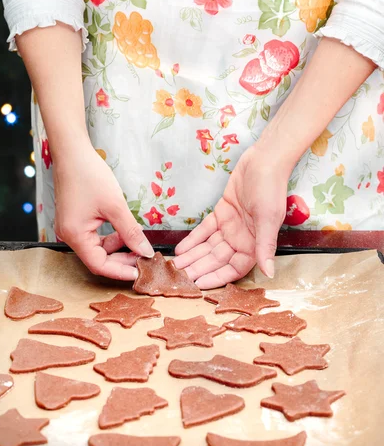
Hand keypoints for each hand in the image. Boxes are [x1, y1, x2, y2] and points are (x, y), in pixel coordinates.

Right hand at [54, 142, 153, 279]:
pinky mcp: (76, 220)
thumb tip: (145, 252)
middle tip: (144, 258)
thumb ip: (131, 232)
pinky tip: (125, 232)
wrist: (72, 152)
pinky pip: (95, 237)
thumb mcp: (115, 206)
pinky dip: (111, 237)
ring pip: (98, 248)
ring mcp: (71, 227)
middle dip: (122, 260)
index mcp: (75, 235)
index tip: (141, 273)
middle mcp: (69, 235)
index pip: (99, 265)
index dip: (121, 272)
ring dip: (118, 248)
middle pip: (98, 258)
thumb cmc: (90, 175)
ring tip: (138, 244)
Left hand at [174, 146, 287, 288]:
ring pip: (208, 246)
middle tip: (178, 278)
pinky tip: (180, 248)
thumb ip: (265, 247)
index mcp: (255, 245)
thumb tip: (270, 273)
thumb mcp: (268, 219)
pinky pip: (205, 230)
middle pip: (217, 259)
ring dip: (192, 256)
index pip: (234, 268)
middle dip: (198, 268)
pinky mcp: (221, 213)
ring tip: (175, 267)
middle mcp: (242, 239)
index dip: (216, 277)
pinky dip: (193, 239)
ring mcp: (231, 226)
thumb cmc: (270, 189)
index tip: (199, 285)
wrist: (265, 160)